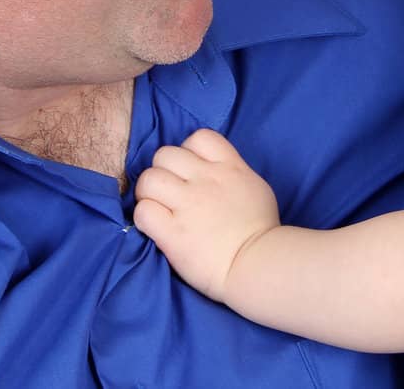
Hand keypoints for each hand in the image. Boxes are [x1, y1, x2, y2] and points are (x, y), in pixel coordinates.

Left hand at [132, 129, 280, 303]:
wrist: (258, 265)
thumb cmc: (261, 231)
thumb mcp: (255, 188)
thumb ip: (232, 174)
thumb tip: (214, 172)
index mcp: (229, 167)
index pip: (198, 137)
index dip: (187, 151)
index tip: (189, 171)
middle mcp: (205, 180)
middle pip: (165, 154)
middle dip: (162, 172)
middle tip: (168, 193)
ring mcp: (188, 204)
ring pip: (148, 179)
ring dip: (148, 193)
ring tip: (158, 208)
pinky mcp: (173, 232)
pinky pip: (143, 211)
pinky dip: (144, 218)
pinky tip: (154, 227)